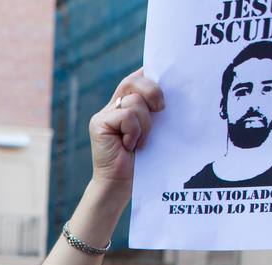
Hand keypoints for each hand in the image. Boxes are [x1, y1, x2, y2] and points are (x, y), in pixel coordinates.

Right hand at [90, 69, 164, 189]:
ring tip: (140, 142)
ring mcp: (104, 114)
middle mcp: (114, 106)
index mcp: (127, 105)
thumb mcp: (155, 130)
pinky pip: (127, 115)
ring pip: (134, 102)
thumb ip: (156, 111)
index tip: (169, 76)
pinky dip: (135, 131)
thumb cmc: (143, 160)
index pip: (138, 77)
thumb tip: (173, 93)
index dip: (150, 72)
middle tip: (161, 109)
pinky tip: (129, 146)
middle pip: (133, 80)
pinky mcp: (99, 124)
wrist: (121, 184)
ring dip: (145, 124)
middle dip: (153, 91)